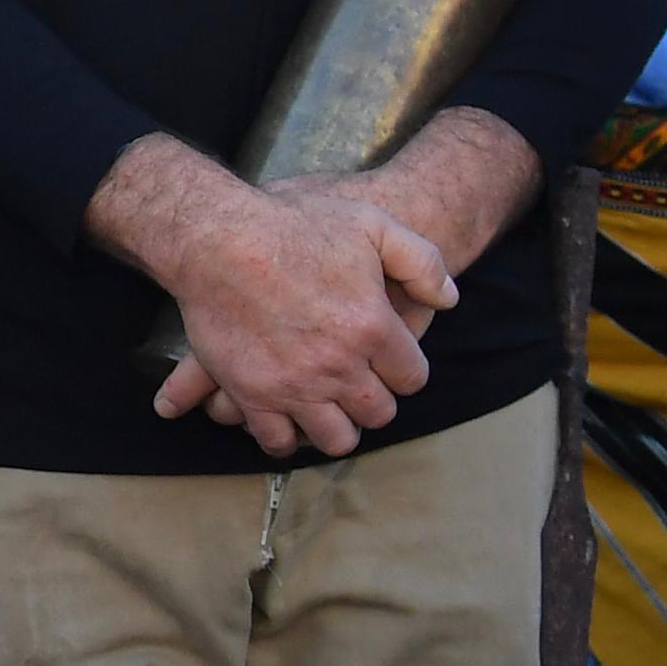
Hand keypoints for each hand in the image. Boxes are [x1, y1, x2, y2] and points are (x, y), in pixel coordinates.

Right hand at [97, 137, 448, 457]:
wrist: (218, 239)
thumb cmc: (294, 226)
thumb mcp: (372, 225)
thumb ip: (422, 261)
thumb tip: (447, 299)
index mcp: (372, 328)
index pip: (412, 379)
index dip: (403, 369)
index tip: (386, 357)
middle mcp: (338, 366)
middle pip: (378, 413)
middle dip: (373, 399)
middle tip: (356, 379)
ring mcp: (294, 385)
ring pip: (335, 438)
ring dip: (336, 424)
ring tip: (326, 403)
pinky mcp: (252, 394)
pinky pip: (278, 441)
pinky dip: (286, 434)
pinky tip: (286, 413)